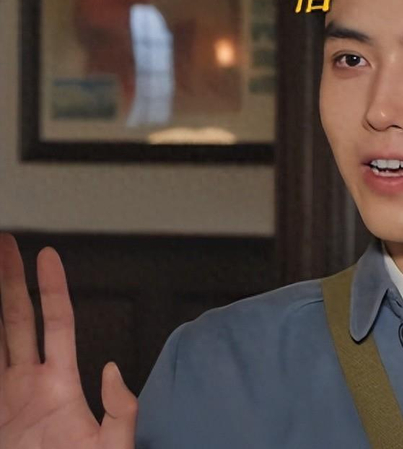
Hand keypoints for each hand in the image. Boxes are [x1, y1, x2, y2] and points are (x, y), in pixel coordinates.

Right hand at [0, 234, 136, 448]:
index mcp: (58, 384)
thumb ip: (121, 411)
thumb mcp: (111, 448)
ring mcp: (2, 400)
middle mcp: (26, 385)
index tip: (46, 255)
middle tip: (5, 244)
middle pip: (16, 320)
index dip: (51, 288)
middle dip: (9, 282)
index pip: (56, 322)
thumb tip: (113, 368)